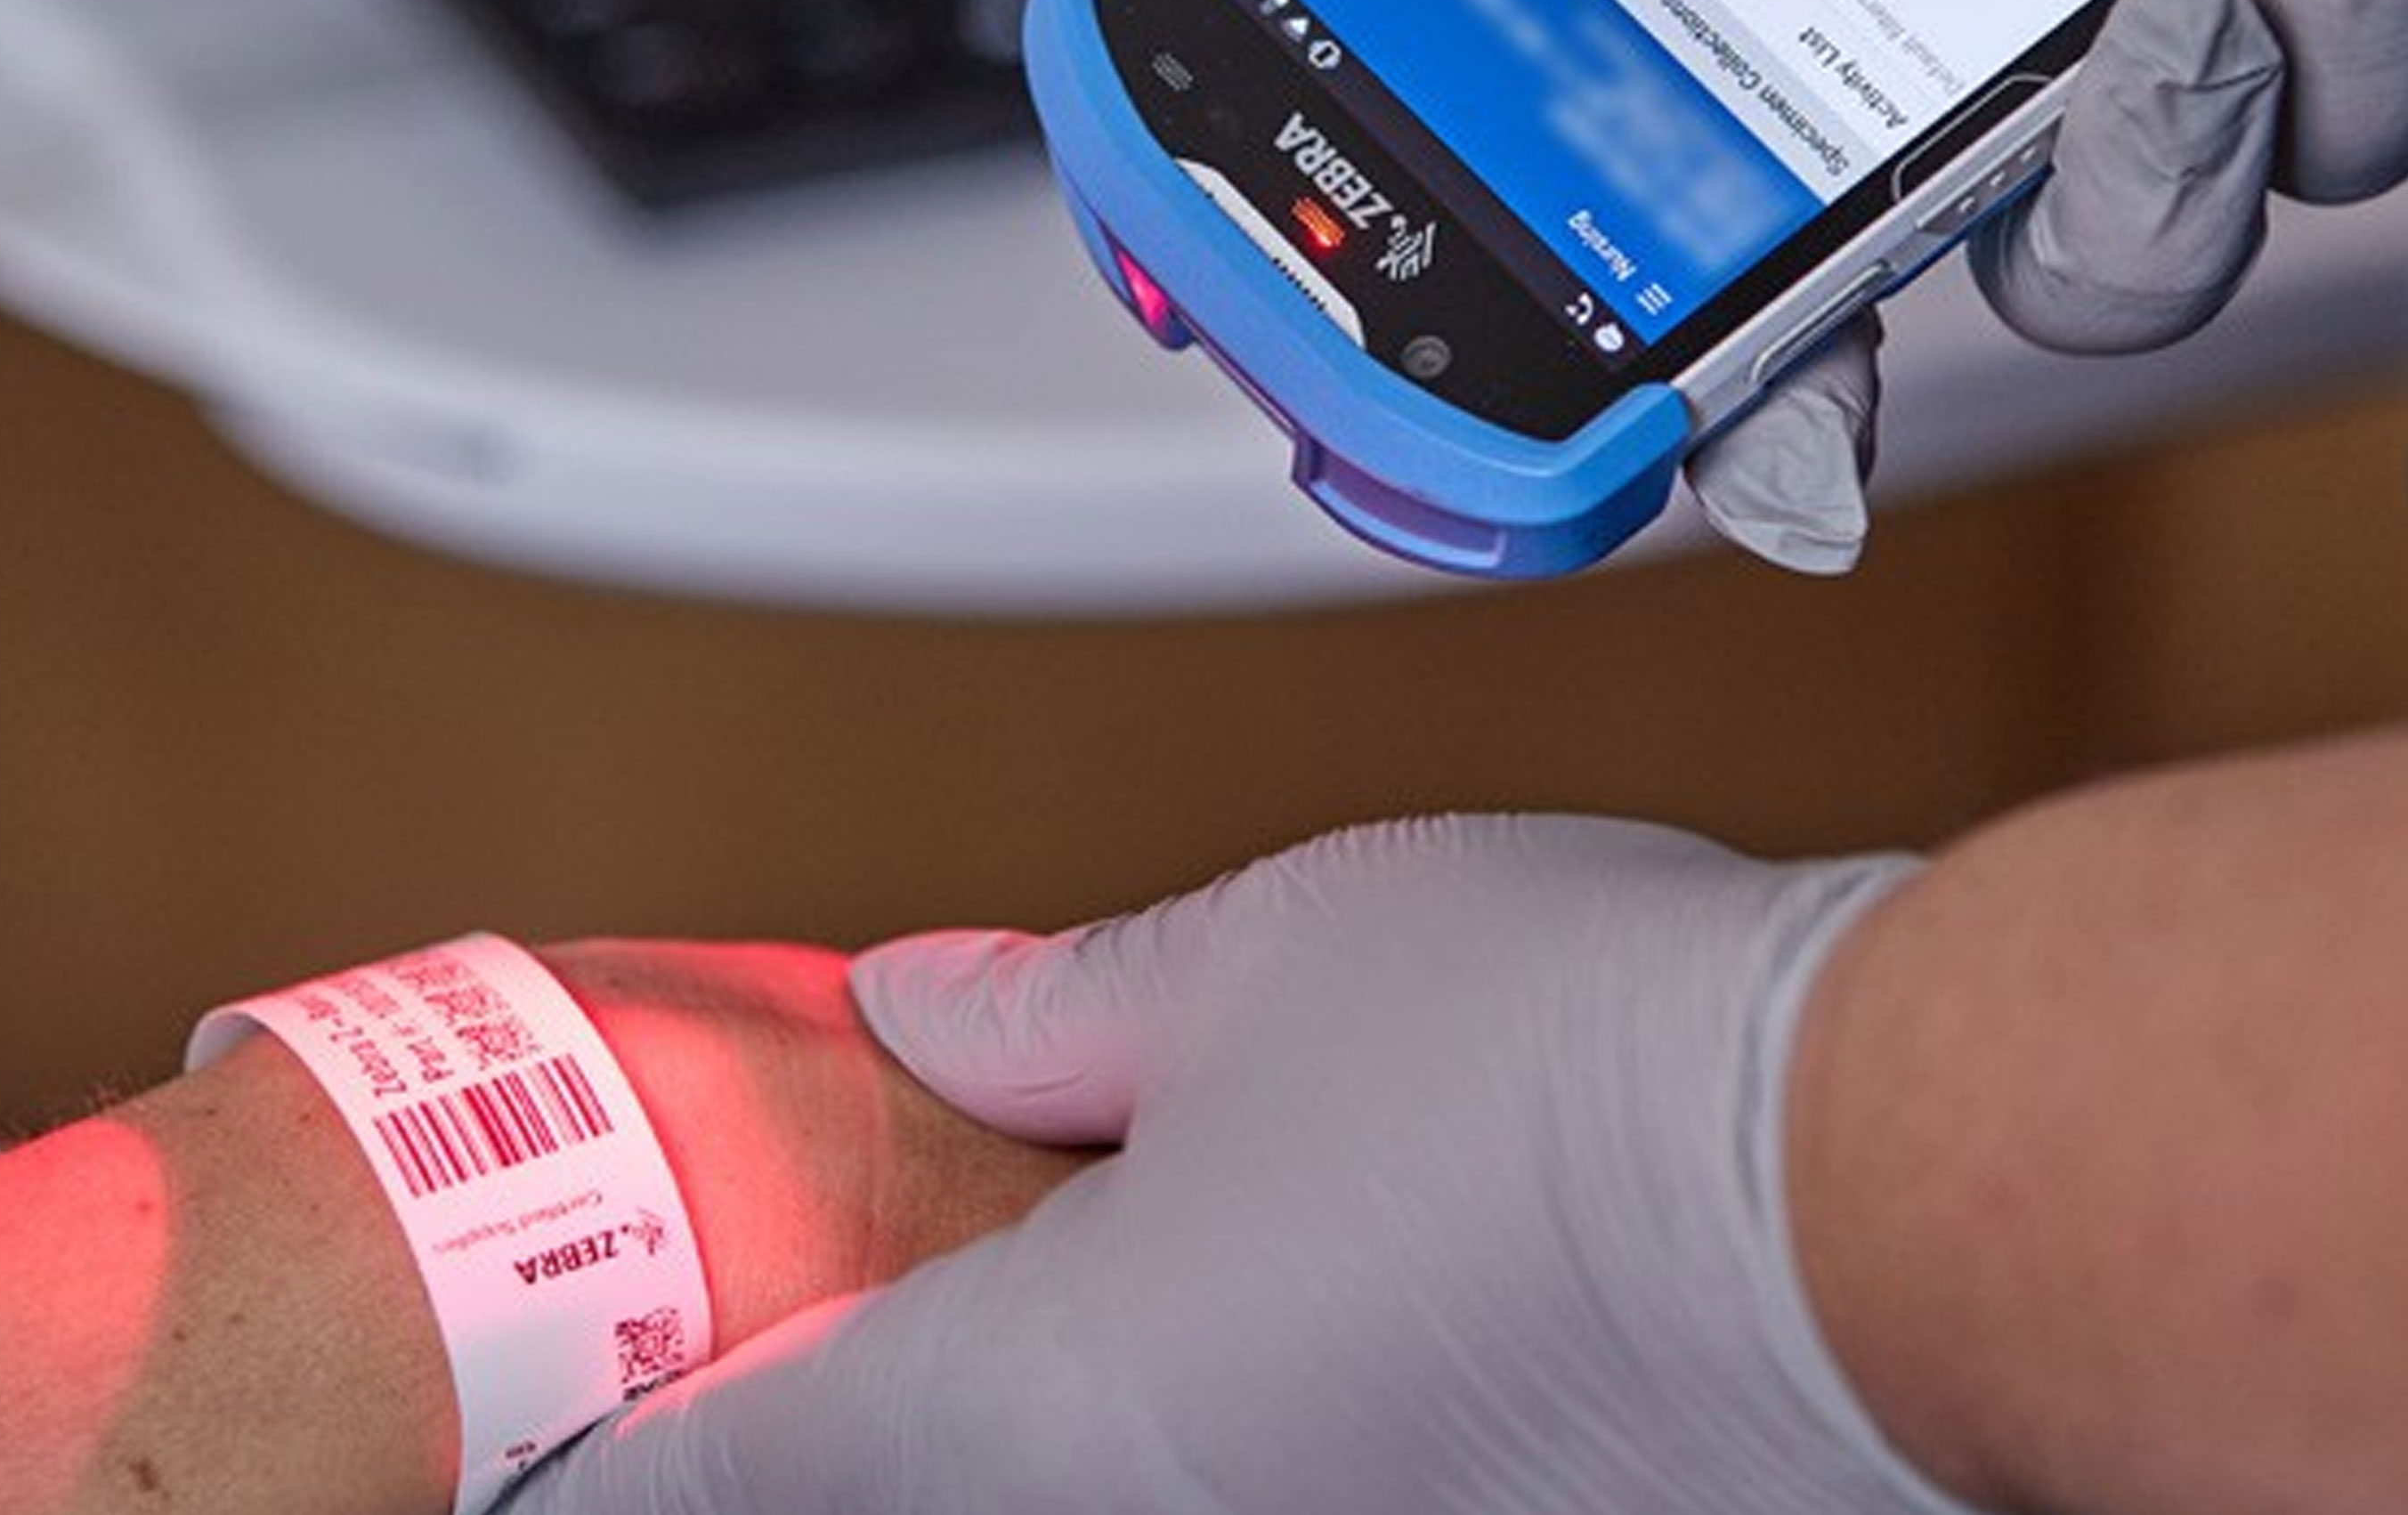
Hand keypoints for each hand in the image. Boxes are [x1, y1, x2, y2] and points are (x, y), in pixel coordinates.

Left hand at [514, 822, 1943, 1514]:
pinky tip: (1189, 1323)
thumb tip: (928, 1014)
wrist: (1884, 1191)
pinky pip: (1218, 1493)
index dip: (610, 1443)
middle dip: (814, 1415)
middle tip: (779, 1310)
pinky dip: (1151, 1430)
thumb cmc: (1575, 1071)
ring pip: (1054, 1494)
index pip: (727, 1470)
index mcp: (1038, 1411)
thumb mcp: (1247, 968)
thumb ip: (1047, 1016)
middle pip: (885, 1500)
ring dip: (982, 1414)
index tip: (547, 1422)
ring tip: (980, 1280)